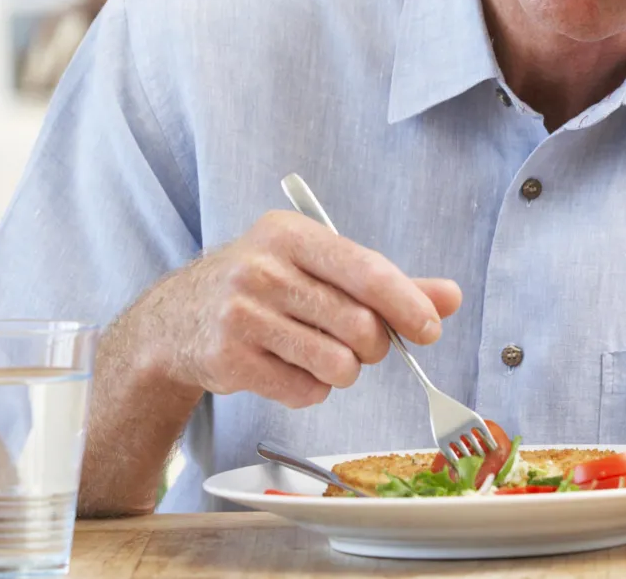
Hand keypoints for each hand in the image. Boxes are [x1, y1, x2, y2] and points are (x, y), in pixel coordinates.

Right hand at [133, 210, 462, 408]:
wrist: (176, 319)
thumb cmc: (264, 287)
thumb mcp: (317, 268)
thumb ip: (385, 282)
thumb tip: (449, 297)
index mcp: (291, 234)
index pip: (366, 270)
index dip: (407, 304)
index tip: (429, 329)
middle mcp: (263, 268)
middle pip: (359, 325)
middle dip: (374, 346)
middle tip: (362, 346)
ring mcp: (242, 314)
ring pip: (336, 364)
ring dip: (343, 371)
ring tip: (320, 355)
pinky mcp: (229, 359)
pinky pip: (304, 391)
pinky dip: (311, 389)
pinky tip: (288, 369)